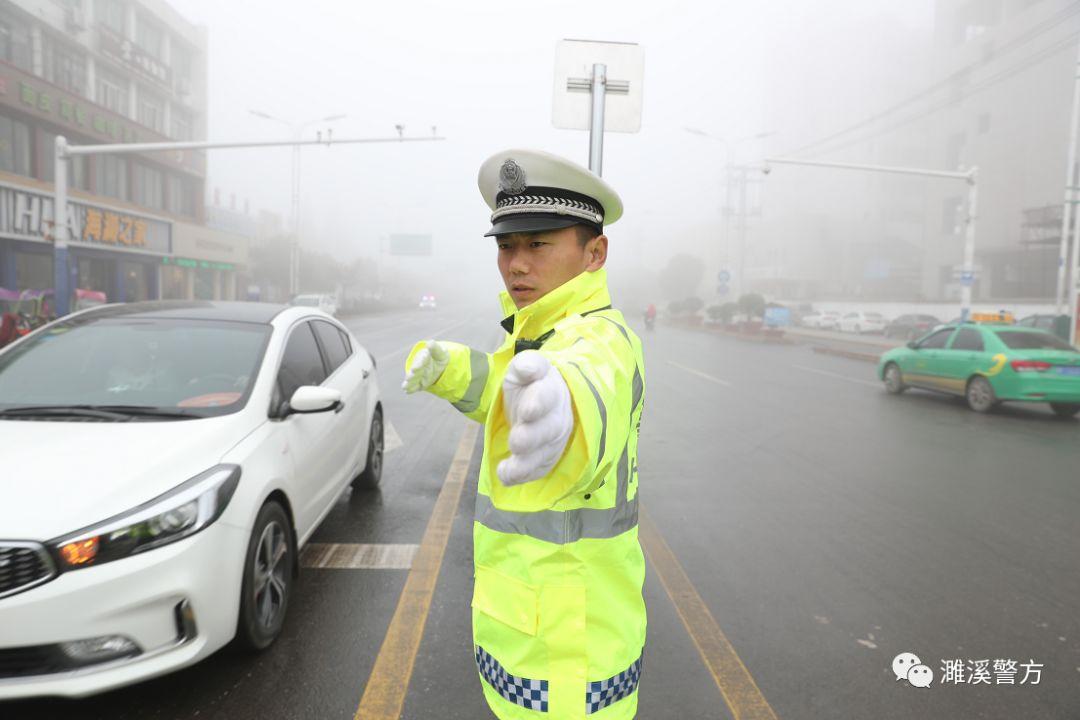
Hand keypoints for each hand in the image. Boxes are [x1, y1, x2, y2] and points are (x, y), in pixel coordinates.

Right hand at [401, 340, 448, 393]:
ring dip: (410, 382)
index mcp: (424, 356)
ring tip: (405, 386)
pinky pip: (414, 386)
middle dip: (412, 373)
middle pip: (415, 369)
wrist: (440, 366)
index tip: (415, 368)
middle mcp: (419, 365)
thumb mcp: (441, 352)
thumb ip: (435, 348)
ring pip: (413, 378)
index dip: (419, 362)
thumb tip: (430, 343)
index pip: (421, 358)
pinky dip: (410, 388)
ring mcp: (418, 374)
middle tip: (410, 376)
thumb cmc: (440, 357)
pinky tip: (407, 391)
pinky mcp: (419, 382)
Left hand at [497, 351, 572, 485]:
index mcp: (549, 389)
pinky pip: (538, 469)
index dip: (539, 403)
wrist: (546, 403)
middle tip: (517, 442)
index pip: (547, 394)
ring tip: (508, 470)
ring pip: (545, 453)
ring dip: (527, 462)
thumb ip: (525, 366)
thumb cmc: (530, 385)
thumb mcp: (524, 369)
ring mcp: (553, 439)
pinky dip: (523, 475)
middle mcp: (556, 416)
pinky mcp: (546, 457)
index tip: (527, 411)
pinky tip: (506, 476)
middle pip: (549, 428)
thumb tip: (526, 367)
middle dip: (532, 437)